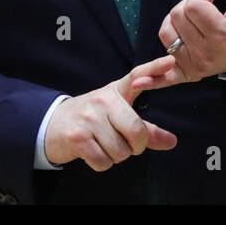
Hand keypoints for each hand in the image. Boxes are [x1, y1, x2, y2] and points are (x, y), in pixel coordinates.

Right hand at [43, 54, 183, 169]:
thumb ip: (146, 129)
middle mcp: (103, 101)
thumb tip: (172, 141)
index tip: (171, 61)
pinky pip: (103, 162)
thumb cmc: (92, 119)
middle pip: (136, 130)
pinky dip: (102, 163)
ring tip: (104, 144)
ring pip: (120, 151)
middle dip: (136, 146)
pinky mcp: (77, 137)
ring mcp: (89, 118)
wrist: (53, 124)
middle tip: (126, 143)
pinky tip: (94, 152)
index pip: (137, 76)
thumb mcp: (118, 116)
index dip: (154, 68)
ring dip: (116, 156)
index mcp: (116, 92)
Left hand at [157, 0, 225, 81]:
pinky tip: (137, 81)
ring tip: (188, 19)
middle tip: (202, 5)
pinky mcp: (186, 74)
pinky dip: (151, 77)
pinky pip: (164, 75)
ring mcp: (194, 65)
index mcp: (222, 35)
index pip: (194, 6)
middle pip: (178, 16)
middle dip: (188, 4)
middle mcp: (206, 53)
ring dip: (173, 21)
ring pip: (166, 32)